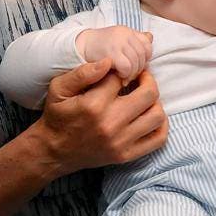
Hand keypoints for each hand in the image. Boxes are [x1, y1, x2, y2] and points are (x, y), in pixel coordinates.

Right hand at [34, 59, 167, 176]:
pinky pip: (157, 139)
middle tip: (140, 76)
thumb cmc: (57, 115)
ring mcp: (121, 141)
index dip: (122, 69)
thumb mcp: (59, 88)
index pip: (122, 76)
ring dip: (155, 101)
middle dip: (147, 79)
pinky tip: (150, 114)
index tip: (120, 69)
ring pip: (156, 115)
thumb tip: (109, 61)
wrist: (54, 150)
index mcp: (94, 104)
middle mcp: (111, 123)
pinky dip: (161, 125)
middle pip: (148, 93)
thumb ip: (82, 72)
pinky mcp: (126, 155)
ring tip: (144, 95)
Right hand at [75, 27, 152, 82]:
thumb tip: (150, 37)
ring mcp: (118, 42)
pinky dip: (125, 75)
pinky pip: (127, 67)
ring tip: (124, 78)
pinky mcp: (111, 53)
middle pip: (142, 55)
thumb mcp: (119, 39)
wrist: (79, 47)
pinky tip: (118, 77)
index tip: (136, 66)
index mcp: (128, 31)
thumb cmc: (100, 47)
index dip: (144, 58)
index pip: (147, 45)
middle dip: (138, 69)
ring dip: (131, 74)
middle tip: (130, 76)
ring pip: (136, 62)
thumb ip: (134, 39)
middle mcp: (124, 34)